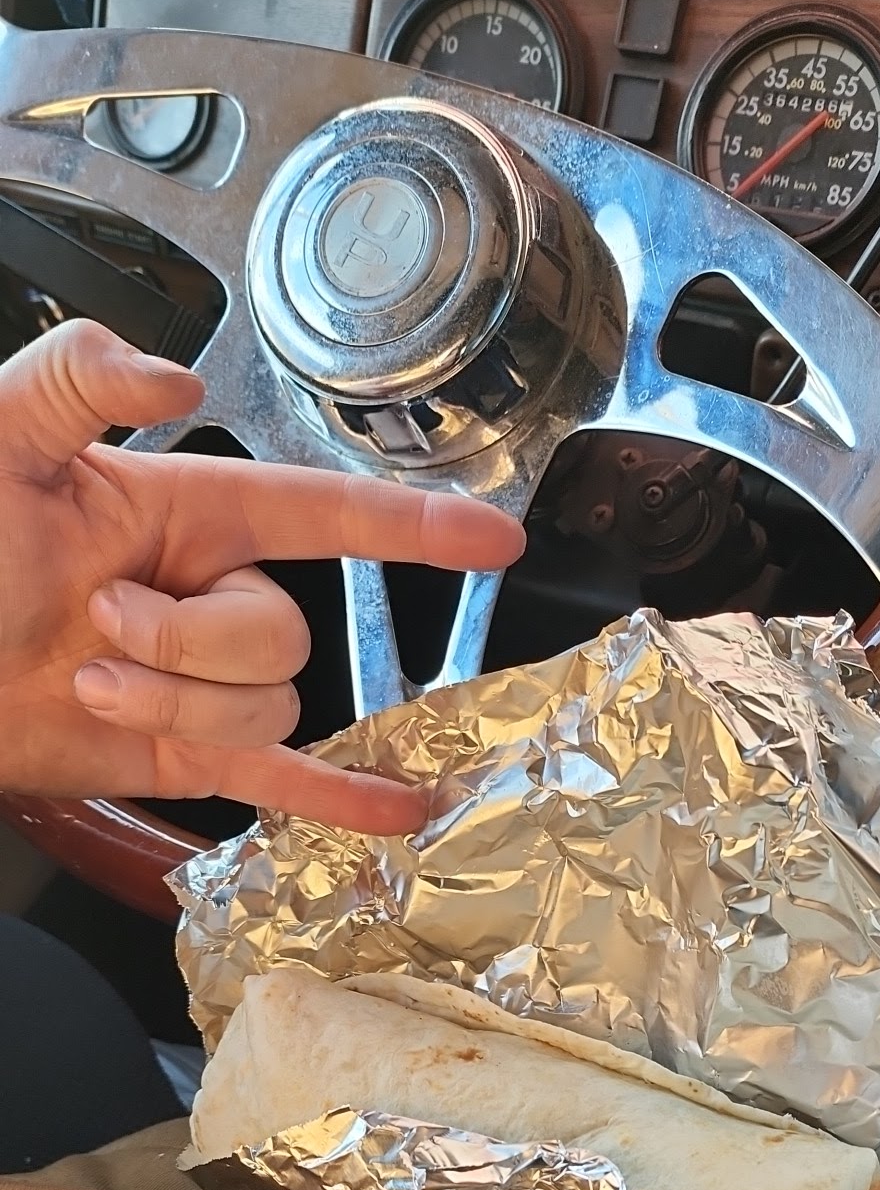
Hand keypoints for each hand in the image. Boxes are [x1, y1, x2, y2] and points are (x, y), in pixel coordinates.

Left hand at [0, 321, 524, 832]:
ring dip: (175, 706)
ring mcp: (201, 684)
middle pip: (283, 634)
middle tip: (95, 626)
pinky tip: (396, 811)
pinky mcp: (182, 755)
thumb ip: (78, 378)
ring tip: (90, 686)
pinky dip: (340, 798)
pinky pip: (281, 780)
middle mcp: (206, 597)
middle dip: (191, 642)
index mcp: (182, 514)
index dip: (411, 524)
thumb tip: (173, 382)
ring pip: (266, 710)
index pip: (323, 514)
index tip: (490, 532)